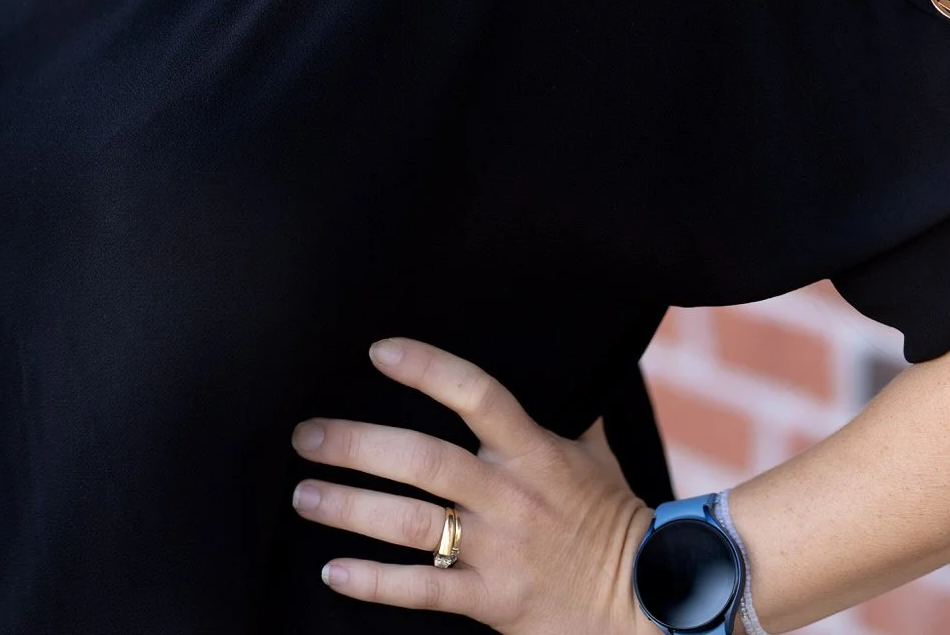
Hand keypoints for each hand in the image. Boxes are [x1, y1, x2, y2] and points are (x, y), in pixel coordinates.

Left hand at [291, 336, 651, 631]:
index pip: (478, 395)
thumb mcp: (593, 450)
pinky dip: (374, 582)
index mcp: (534, 450)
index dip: (429, 369)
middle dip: (358, 445)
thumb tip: (558, 347)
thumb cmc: (611, 515)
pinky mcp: (493, 602)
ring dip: (350, 507)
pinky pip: (423, 591)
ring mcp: (499, 550)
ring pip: (412, 524)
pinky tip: (333, 571)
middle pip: (424, 461)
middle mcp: (510, 495)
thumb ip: (564, 402)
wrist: (646, 601)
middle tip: (306, 435)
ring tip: (303, 494)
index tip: (378, 351)